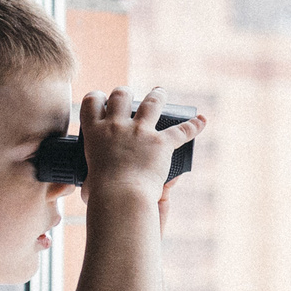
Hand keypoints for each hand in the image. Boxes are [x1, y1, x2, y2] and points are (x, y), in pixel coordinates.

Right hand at [78, 87, 205, 208]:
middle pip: (121, 95)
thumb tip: (91, 187)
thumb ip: (93, 178)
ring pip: (151, 103)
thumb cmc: (102, 195)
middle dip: (125, 91)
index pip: (91, 102)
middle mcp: (116, 126)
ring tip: (160, 92)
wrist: (120, 198)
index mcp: (94, 133)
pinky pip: (182, 130)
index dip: (97, 97)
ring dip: (157, 95)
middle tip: (129, 94)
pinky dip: (194, 125)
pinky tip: (201, 121)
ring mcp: (140, 132)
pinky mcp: (161, 143)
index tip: (102, 100)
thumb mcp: (90, 181)